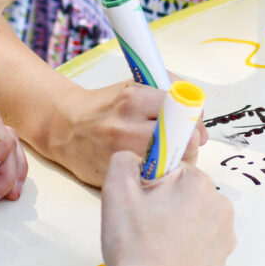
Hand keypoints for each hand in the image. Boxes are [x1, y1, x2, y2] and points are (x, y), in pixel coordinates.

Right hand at [45, 79, 208, 186]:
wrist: (65, 128)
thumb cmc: (106, 107)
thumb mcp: (136, 85)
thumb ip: (171, 91)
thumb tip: (199, 117)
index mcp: (133, 99)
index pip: (183, 113)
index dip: (193, 121)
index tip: (192, 124)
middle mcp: (126, 127)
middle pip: (185, 143)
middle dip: (189, 143)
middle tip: (182, 141)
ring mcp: (122, 155)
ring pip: (175, 166)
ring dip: (177, 161)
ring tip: (164, 153)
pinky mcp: (118, 177)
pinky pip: (156, 180)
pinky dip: (159, 174)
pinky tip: (150, 166)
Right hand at [99, 151, 235, 265]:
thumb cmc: (134, 248)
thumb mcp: (117, 192)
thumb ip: (125, 161)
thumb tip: (137, 159)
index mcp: (199, 183)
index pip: (173, 169)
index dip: (152, 184)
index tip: (143, 204)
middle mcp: (220, 206)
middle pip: (185, 194)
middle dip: (165, 205)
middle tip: (143, 229)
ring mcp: (225, 236)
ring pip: (194, 219)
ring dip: (177, 227)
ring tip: (154, 249)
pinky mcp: (222, 261)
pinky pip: (201, 244)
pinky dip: (186, 250)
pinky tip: (167, 262)